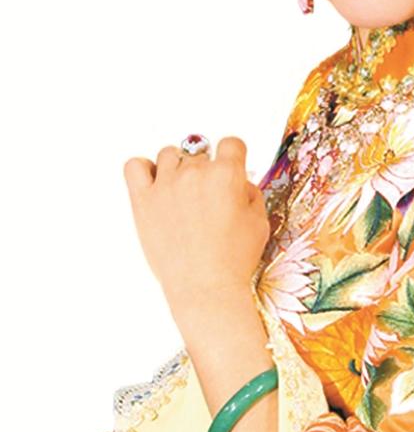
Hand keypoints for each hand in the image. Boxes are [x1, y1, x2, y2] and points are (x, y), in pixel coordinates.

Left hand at [123, 136, 270, 314]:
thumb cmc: (233, 261)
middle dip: (207, 170)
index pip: (231, 143)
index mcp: (226, 174)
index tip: (232, 166)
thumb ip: (251, 193)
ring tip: (183, 191)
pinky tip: (155, 183)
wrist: (205, 289)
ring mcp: (166, 185)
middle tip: (209, 196)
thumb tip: (239, 183)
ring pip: (170, 153)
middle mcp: (195, 173)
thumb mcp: (259, 223)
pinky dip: (144, 169)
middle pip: (200, 151)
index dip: (234, 155)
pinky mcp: (143, 200)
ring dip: (179, 167)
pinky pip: (135, 166)